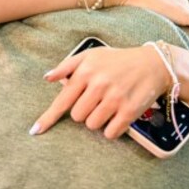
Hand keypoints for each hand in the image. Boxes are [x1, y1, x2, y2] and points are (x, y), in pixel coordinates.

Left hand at [31, 46, 168, 138]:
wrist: (154, 64)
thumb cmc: (118, 61)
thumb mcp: (92, 55)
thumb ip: (68, 66)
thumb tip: (47, 77)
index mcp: (86, 71)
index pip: (62, 100)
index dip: (48, 118)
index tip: (35, 131)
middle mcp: (99, 84)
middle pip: (77, 116)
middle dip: (85, 112)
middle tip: (97, 100)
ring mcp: (115, 98)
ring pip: (92, 125)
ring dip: (98, 120)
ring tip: (109, 106)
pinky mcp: (129, 110)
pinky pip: (110, 133)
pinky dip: (112, 129)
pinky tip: (118, 116)